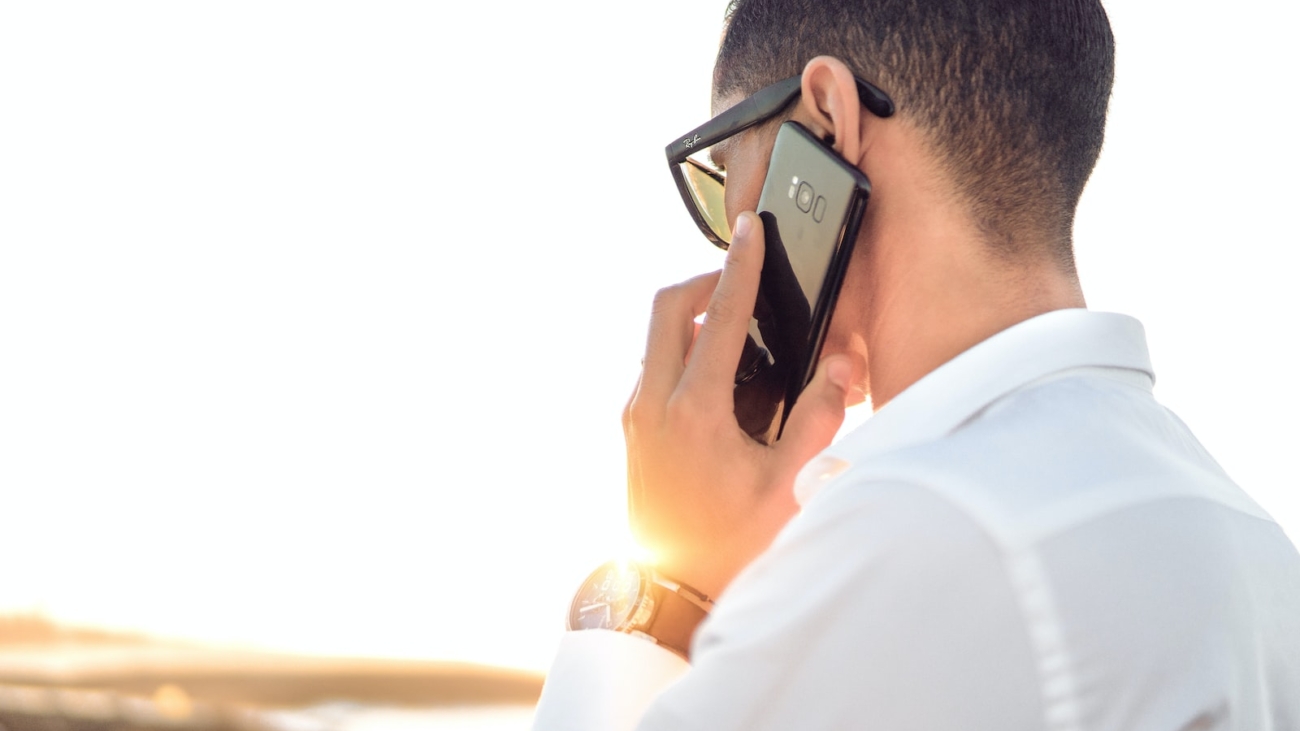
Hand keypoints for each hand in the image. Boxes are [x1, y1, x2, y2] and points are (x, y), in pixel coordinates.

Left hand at [624, 212, 852, 599]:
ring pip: (654, 336)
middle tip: (740, 281)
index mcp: (693, 412)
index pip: (718, 317)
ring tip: (737, 328)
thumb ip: (820, 418)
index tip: (751, 231)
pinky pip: (653, 365)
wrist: (671, 591)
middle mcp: (652, 405)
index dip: (740, 267)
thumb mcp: (789, 485)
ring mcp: (635, 417)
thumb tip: (838, 364)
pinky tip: (718, 374)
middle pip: (665, 308)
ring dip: (690, 316)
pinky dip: (681, 349)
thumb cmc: (729, 545)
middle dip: (703, 281)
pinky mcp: (631, 430)